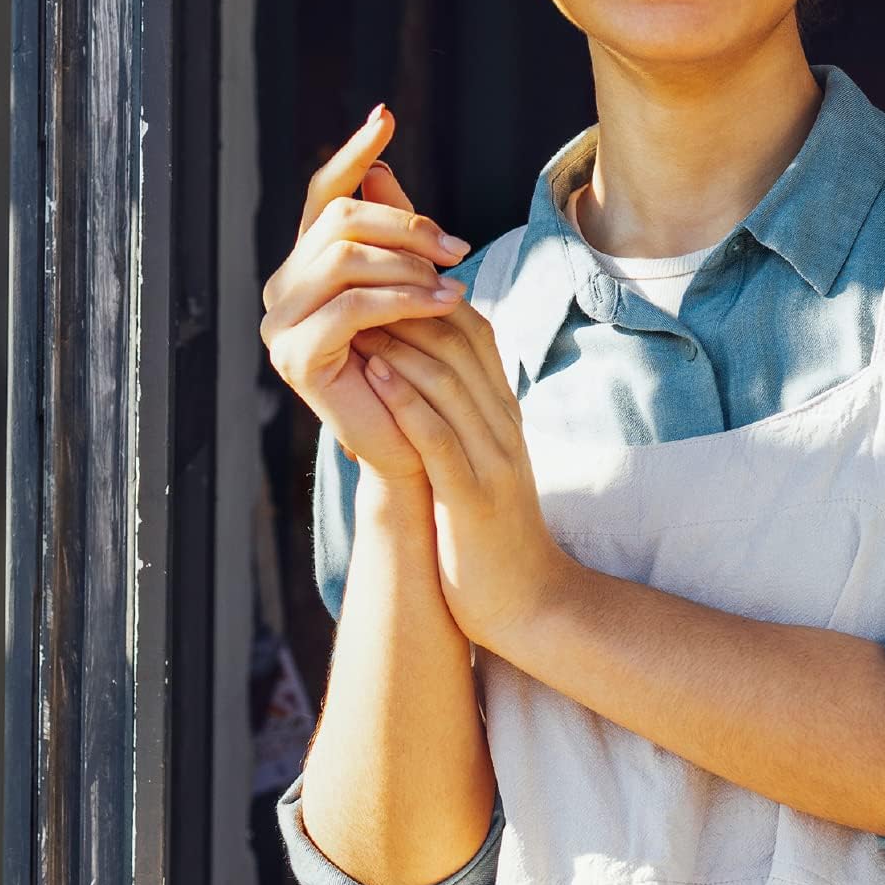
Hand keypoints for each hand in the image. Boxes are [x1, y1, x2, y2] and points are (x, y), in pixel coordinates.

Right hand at [261, 105, 471, 482]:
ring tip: (455, 285)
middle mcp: (285, 288)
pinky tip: (444, 304)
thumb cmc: (421, 366)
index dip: (355, 153)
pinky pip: (350, 307)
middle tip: (459, 248)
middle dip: (406, 224)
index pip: (326, 194)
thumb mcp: (415, 290)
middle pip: (340, 219)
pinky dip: (403, 299)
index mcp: (312, 264)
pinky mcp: (295, 358)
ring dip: (409, 265)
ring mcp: (281, 324)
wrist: (419, 445)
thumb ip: (397, 237)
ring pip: (344, 258)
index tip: (386, 116)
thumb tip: (385, 171)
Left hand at [363, 301, 577, 652]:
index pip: (474, 334)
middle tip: (357, 284)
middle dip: (407, 306)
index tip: (382, 281)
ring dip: (397, 342)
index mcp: (505, 414)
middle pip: (460, 343)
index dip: (430, 297)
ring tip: (352, 318)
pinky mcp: (473, 496)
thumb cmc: (493, 534)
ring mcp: (493, 459)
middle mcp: (504, 425)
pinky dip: (404, 399)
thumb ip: (461, 418)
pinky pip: (438, 436)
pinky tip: (372, 374)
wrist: (532, 604)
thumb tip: (420, 378)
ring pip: (448, 380)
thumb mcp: (484, 463)